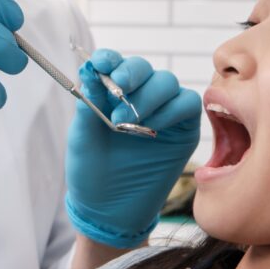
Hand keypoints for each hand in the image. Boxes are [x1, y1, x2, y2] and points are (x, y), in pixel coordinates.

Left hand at [64, 49, 201, 248]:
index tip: (100, 64)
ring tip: (127, 123)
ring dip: (148, 96)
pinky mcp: (183, 129)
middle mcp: (138, 97)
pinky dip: (170, 109)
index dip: (109, 58)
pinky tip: (151, 128)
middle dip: (131, 75)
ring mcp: (162, 112)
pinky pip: (188, 103)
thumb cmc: (92, 173)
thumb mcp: (82, 137)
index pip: (114, 63)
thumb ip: (89, 103)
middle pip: (143, 67)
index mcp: (110, 94)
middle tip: (117, 94)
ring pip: (166, 82)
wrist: (110, 210)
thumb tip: (90, 70)